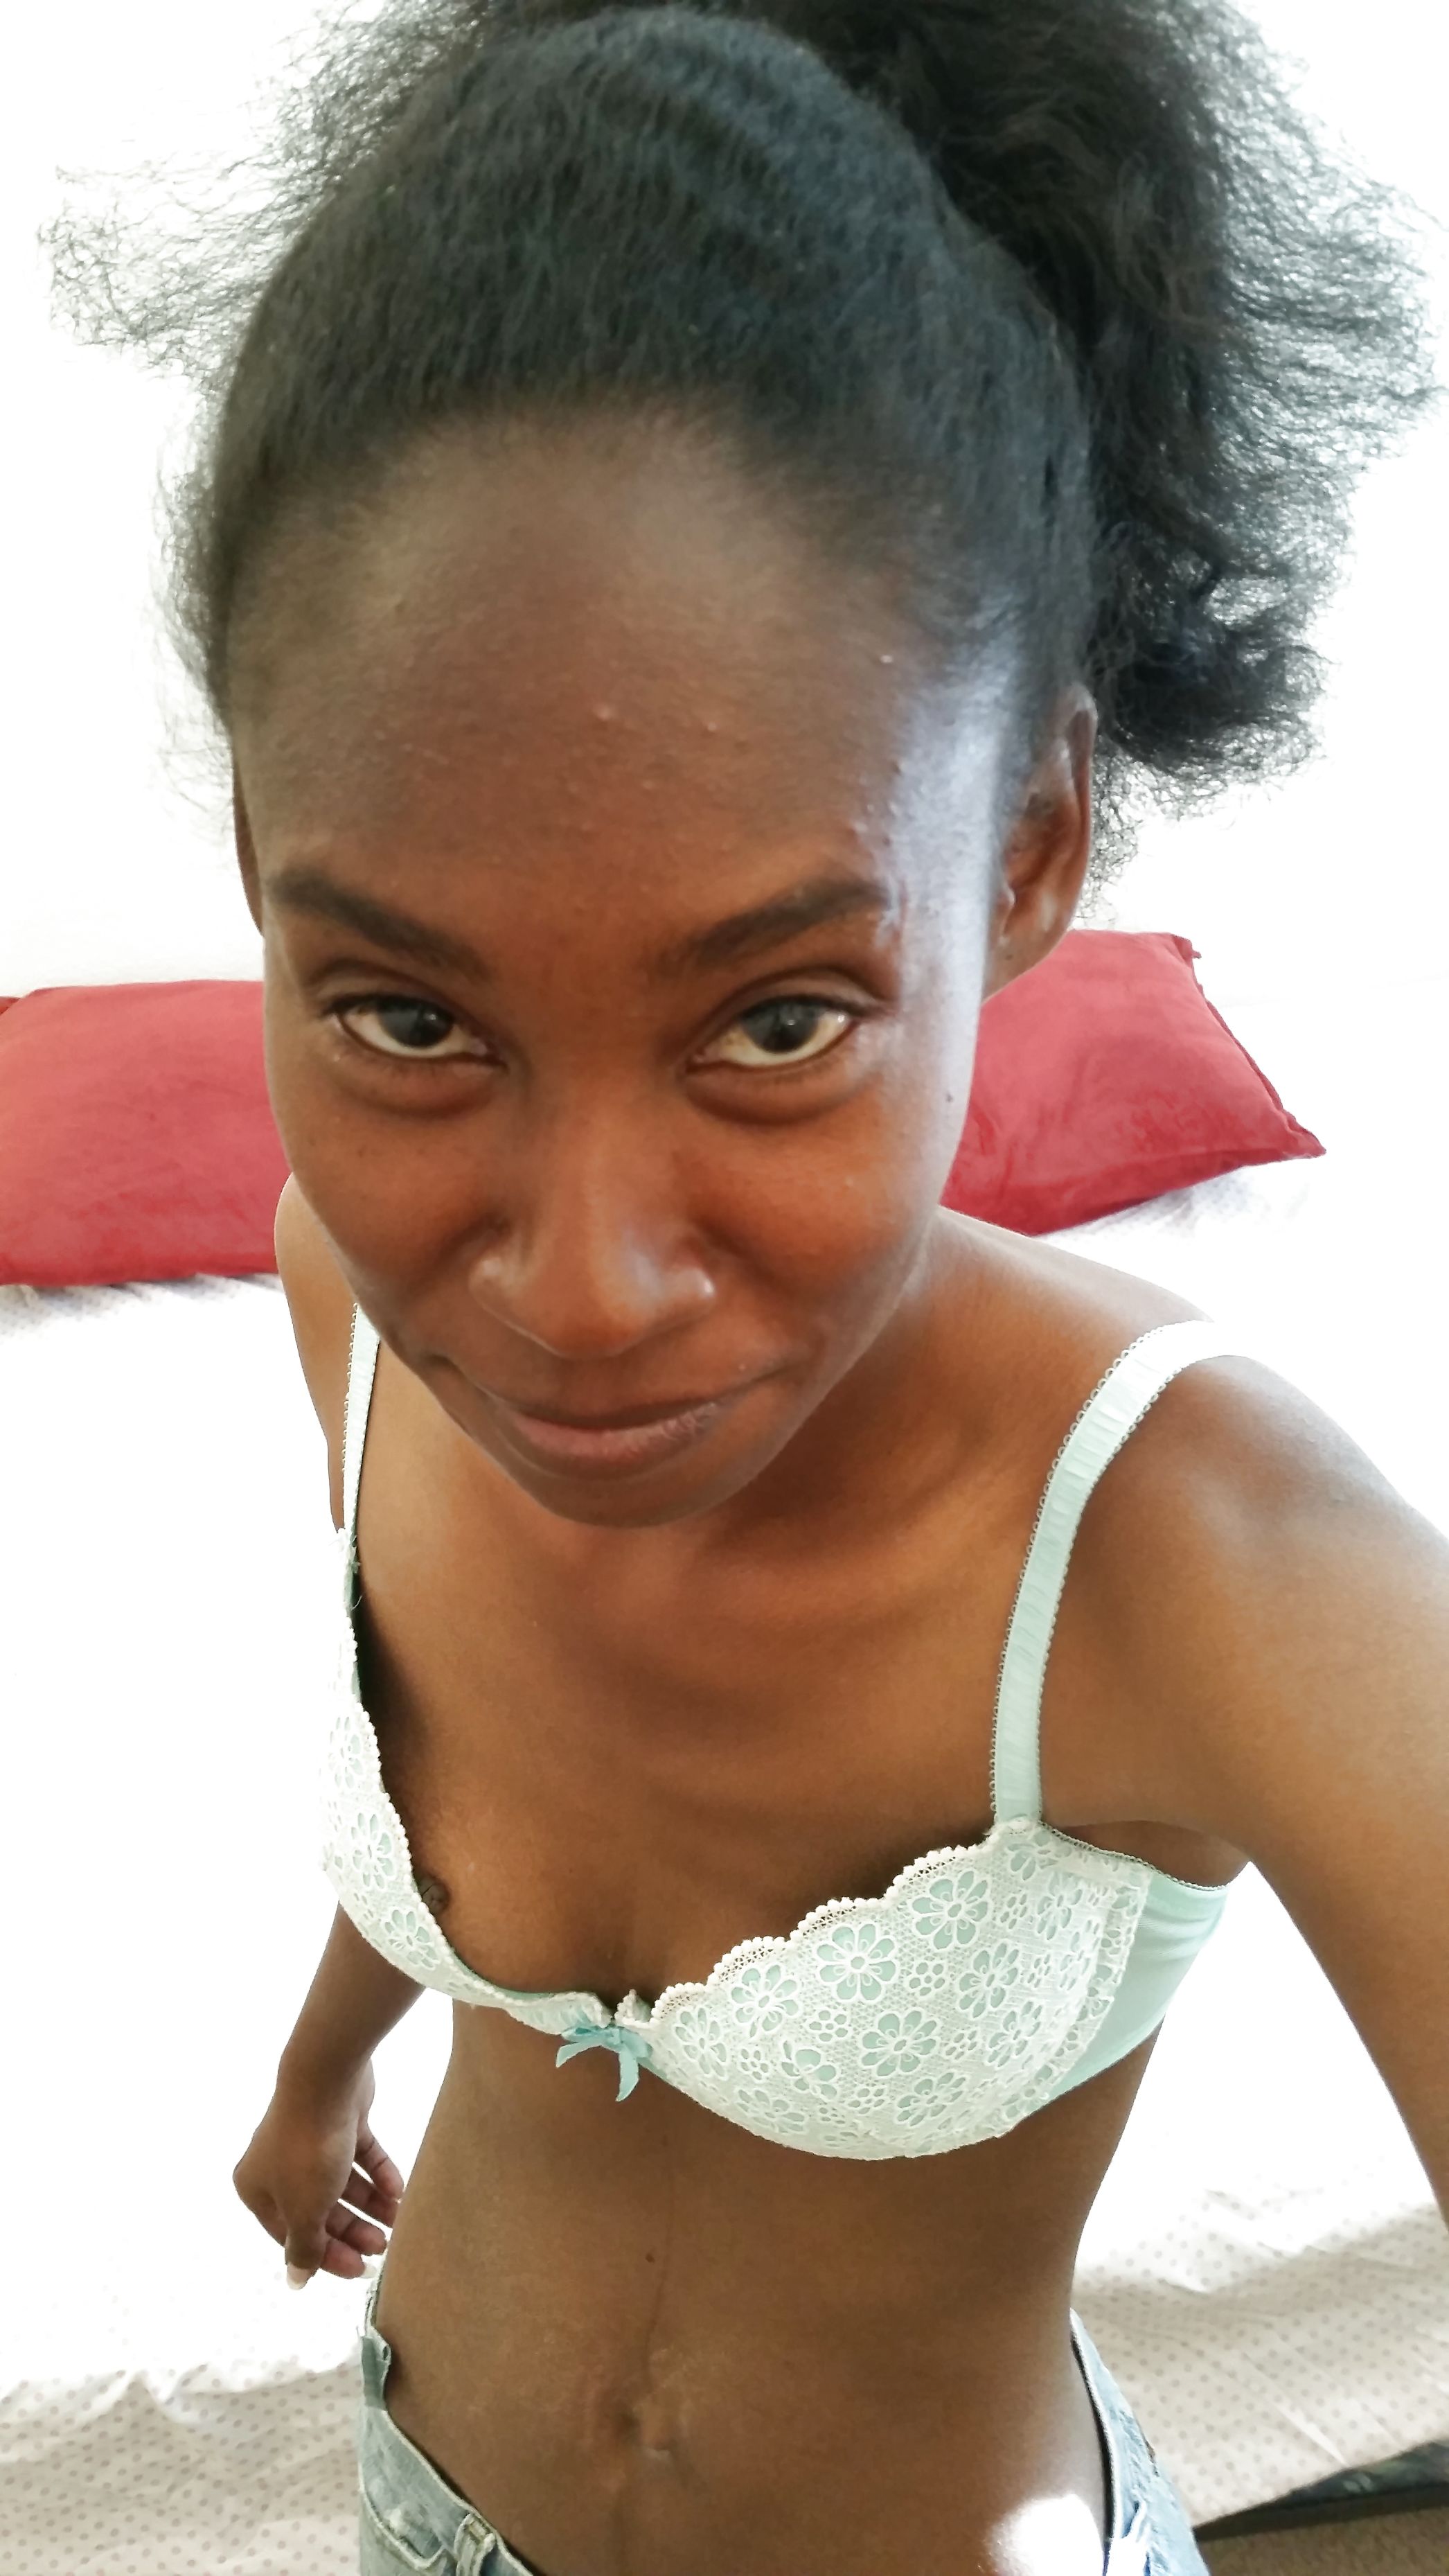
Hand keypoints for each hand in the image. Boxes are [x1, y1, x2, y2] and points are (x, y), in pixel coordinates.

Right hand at [233, 2058, 404, 2285]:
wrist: (327, 2077)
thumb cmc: (307, 2152)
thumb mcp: (304, 2209)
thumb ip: (304, 2247)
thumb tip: (296, 2281)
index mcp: (258, 2187)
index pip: (291, 2234)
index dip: (325, 2256)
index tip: (358, 2271)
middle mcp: (279, 2164)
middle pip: (318, 2209)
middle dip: (352, 2231)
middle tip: (382, 2247)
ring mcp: (310, 2140)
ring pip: (341, 2183)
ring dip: (370, 2204)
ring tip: (397, 2219)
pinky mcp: (340, 2121)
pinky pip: (359, 2156)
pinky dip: (377, 2173)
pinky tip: (399, 2190)